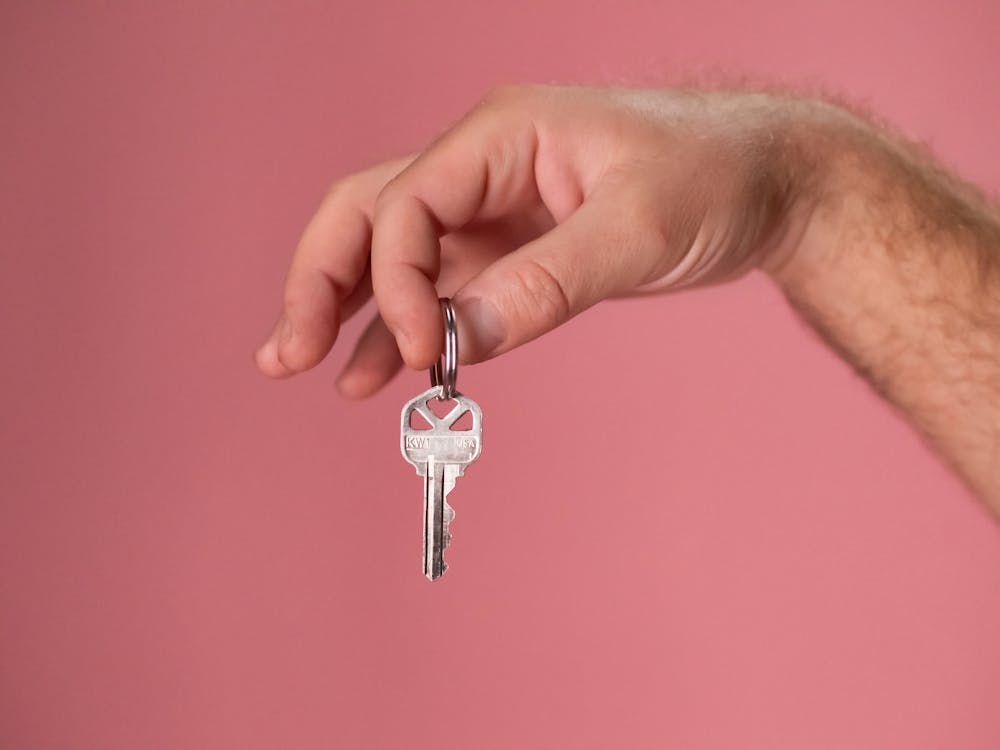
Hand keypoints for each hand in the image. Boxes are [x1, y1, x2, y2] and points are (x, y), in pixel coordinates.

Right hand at [254, 84, 828, 396]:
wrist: (766, 182)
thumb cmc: (713, 177)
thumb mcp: (637, 228)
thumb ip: (547, 283)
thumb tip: (462, 341)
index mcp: (498, 135)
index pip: (405, 206)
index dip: (395, 283)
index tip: (421, 354)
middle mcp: (479, 168)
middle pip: (367, 215)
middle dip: (319, 280)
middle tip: (287, 354)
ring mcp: (490, 211)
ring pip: (389, 253)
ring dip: (343, 306)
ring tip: (301, 365)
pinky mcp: (511, 251)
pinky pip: (437, 288)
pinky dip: (400, 326)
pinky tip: (374, 370)